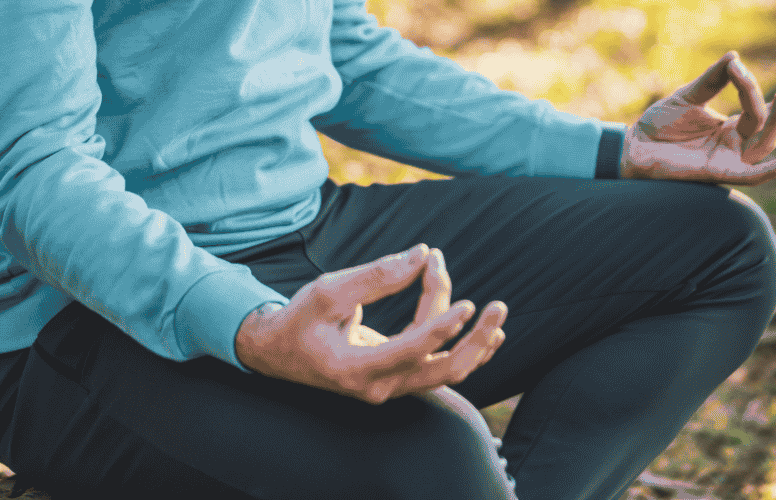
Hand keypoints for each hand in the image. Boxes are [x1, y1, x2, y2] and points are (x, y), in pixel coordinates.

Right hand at [235, 244, 507, 404]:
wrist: (277, 353)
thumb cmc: (300, 320)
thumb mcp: (328, 291)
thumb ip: (376, 275)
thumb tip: (422, 254)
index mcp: (356, 370)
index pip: (411, 351)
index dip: (442, 326)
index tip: (467, 302)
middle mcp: (379, 387)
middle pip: (443, 371)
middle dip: (475, 338)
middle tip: (497, 306)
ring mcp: (391, 387)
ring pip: (446, 369)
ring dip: (474, 340)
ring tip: (496, 310)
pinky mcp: (397, 378)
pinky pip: (439, 366)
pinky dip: (463, 346)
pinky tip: (489, 332)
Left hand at [622, 51, 775, 185]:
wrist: (634, 146)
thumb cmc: (659, 124)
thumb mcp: (687, 96)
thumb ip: (712, 80)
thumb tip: (734, 57)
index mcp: (731, 127)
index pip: (759, 108)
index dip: (757, 86)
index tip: (739, 64)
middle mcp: (734, 144)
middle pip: (770, 126)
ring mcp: (728, 159)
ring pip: (765, 144)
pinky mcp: (718, 173)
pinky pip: (751, 177)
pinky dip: (771, 171)